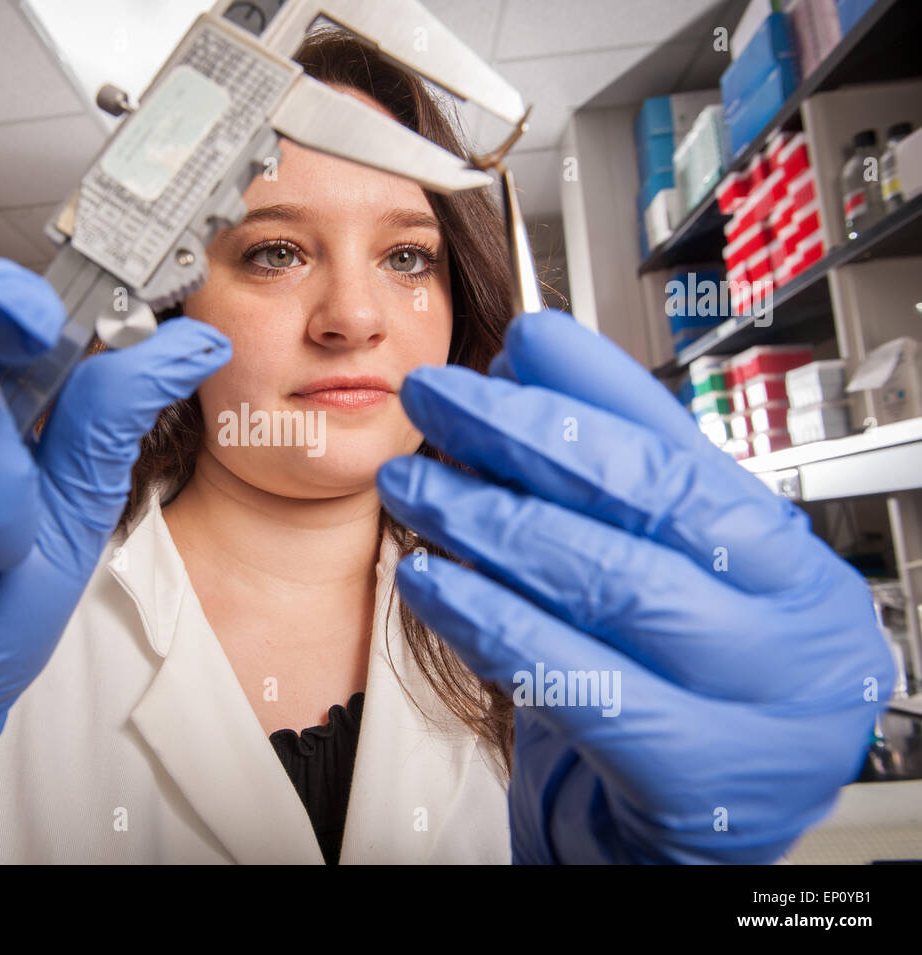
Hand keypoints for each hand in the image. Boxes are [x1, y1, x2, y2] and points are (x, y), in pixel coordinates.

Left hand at [376, 309, 893, 863]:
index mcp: (781, 556)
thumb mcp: (661, 570)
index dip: (596, 389)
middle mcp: (786, 619)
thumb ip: (609, 476)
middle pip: (643, 502)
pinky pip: (572, 680)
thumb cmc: (681, 680)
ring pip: (605, 582)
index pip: (685, 448)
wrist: (706, 820)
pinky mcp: (688, 774)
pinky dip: (489, 620)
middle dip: (523, 438)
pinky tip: (428, 580)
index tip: (520, 339)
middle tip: (436, 396)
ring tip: (411, 482)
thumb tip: (527, 365)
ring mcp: (751, 701)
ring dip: (487, 520)